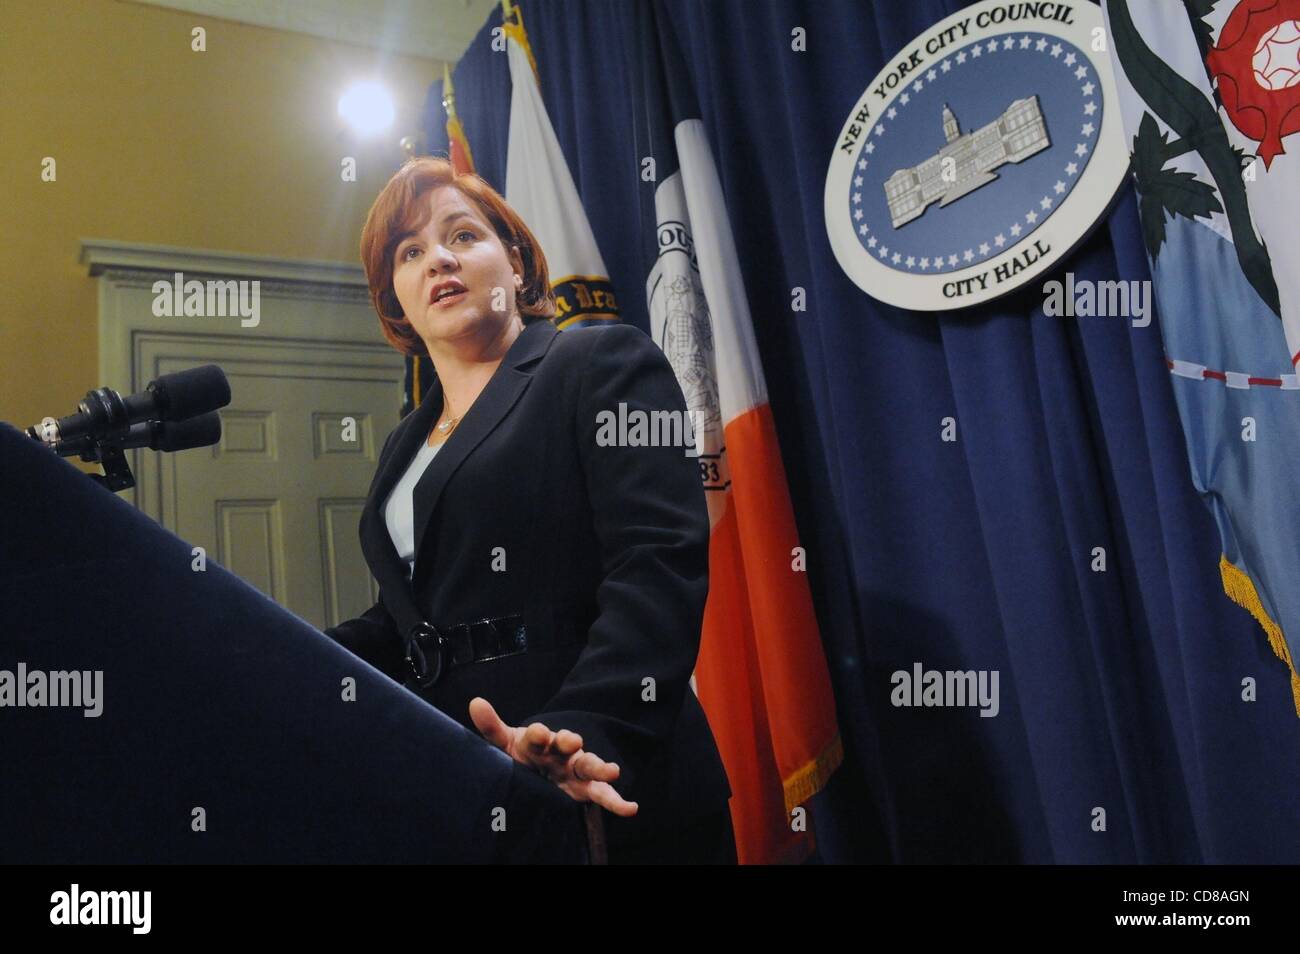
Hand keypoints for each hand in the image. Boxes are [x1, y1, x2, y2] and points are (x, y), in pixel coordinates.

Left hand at [468, 697, 638, 816]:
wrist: (538, 771)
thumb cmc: (523, 754)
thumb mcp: (506, 743)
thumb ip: (492, 727)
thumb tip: (475, 702)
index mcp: (540, 740)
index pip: (539, 735)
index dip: (539, 734)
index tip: (539, 734)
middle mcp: (561, 751)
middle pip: (567, 745)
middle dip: (570, 742)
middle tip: (572, 741)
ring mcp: (575, 769)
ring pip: (589, 765)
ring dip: (600, 767)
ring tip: (613, 771)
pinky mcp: (585, 788)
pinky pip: (603, 794)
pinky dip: (617, 801)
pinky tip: (630, 809)